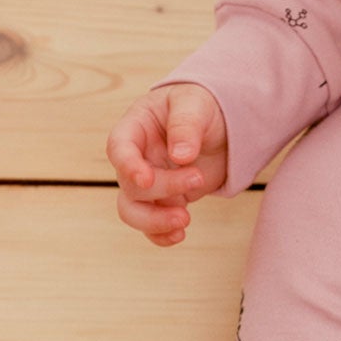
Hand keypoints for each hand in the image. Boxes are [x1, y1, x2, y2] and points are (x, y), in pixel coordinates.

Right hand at [106, 83, 227, 245]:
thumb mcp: (195, 104)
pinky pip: (153, 223)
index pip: (119, 148)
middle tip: (197, 177)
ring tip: (185, 220)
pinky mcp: (167, 198)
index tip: (146, 179)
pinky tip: (178, 236)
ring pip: (134, 210)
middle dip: (163, 188)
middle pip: (131, 185)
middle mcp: (136, 158)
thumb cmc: (200, 104)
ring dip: (155, 220)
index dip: (128, 166)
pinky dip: (161, 234)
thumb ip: (185, 126)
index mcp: (135, 128)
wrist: (221, 122)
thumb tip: (180, 156)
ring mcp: (150, 181)